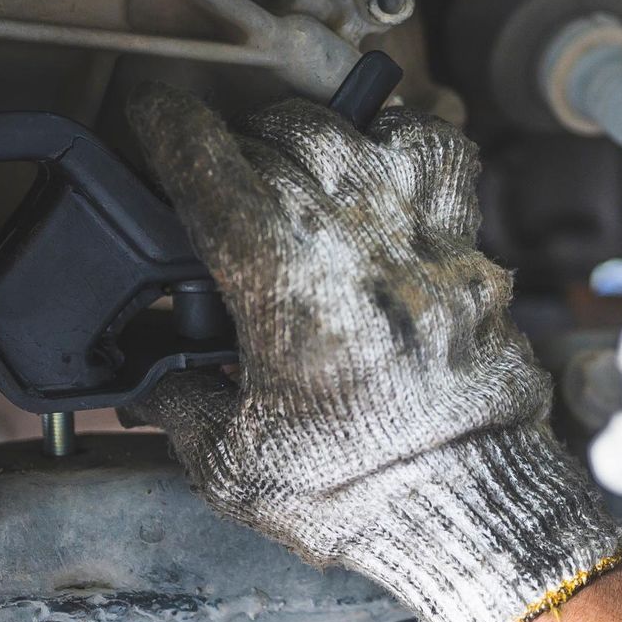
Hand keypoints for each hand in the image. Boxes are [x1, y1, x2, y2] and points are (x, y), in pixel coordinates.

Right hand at [126, 87, 621, 621]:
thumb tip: (150, 376)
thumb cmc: (359, 496)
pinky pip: (446, 163)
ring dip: (320, 133)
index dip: (170, 126)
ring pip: (365, 132)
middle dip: (241, 140)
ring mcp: (424, 242)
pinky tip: (385, 167)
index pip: (212, 167)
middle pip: (285, 138)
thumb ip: (181, 403)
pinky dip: (411, 145)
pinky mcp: (471, 258)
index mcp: (286, 285)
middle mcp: (358, 242)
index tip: (151, 107)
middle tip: (222, 169)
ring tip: (298, 160)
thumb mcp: (233, 465)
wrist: (469, 513)